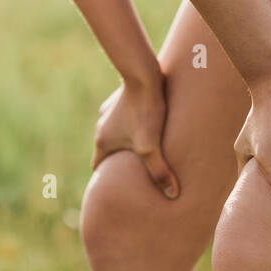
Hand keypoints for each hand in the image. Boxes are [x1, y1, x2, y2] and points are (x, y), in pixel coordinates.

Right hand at [92, 70, 179, 198]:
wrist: (145, 74)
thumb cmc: (146, 111)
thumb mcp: (152, 146)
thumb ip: (160, 171)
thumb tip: (172, 196)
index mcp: (103, 141)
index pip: (98, 166)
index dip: (106, 177)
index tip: (116, 185)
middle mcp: (102, 126)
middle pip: (109, 150)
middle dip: (120, 160)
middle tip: (135, 170)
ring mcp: (110, 111)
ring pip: (117, 132)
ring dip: (127, 141)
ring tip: (145, 148)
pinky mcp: (121, 99)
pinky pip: (125, 117)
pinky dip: (132, 124)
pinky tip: (148, 124)